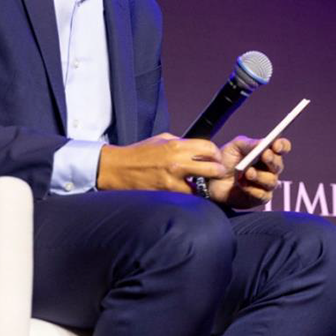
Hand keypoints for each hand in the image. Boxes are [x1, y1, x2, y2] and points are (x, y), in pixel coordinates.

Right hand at [97, 133, 225, 191]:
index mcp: (176, 146)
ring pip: (202, 187)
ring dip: (205, 186)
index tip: (216, 158)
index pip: (209, 148)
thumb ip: (182, 143)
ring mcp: (172, 181)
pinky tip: (190, 191)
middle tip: (218, 173)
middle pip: (212, 168)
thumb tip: (199, 148)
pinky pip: (187, 196)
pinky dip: (191, 195)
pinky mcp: (166, 194)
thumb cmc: (139, 153)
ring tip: (204, 184)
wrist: (116, 168)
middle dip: (219, 171)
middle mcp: (177, 163)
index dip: (216, 154)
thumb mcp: (162, 139)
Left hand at [208, 135, 289, 208]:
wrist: (211, 181)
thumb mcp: (235, 147)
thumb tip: (263, 143)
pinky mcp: (259, 198)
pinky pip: (262, 195)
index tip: (276, 145)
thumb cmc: (225, 161)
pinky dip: (252, 189)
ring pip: (271, 181)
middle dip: (272, 160)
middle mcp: (270, 168)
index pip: (282, 147)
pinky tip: (242, 185)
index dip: (282, 146)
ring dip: (260, 176)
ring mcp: (266, 184)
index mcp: (267, 152)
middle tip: (264, 155)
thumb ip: (249, 144)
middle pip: (278, 164)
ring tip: (248, 172)